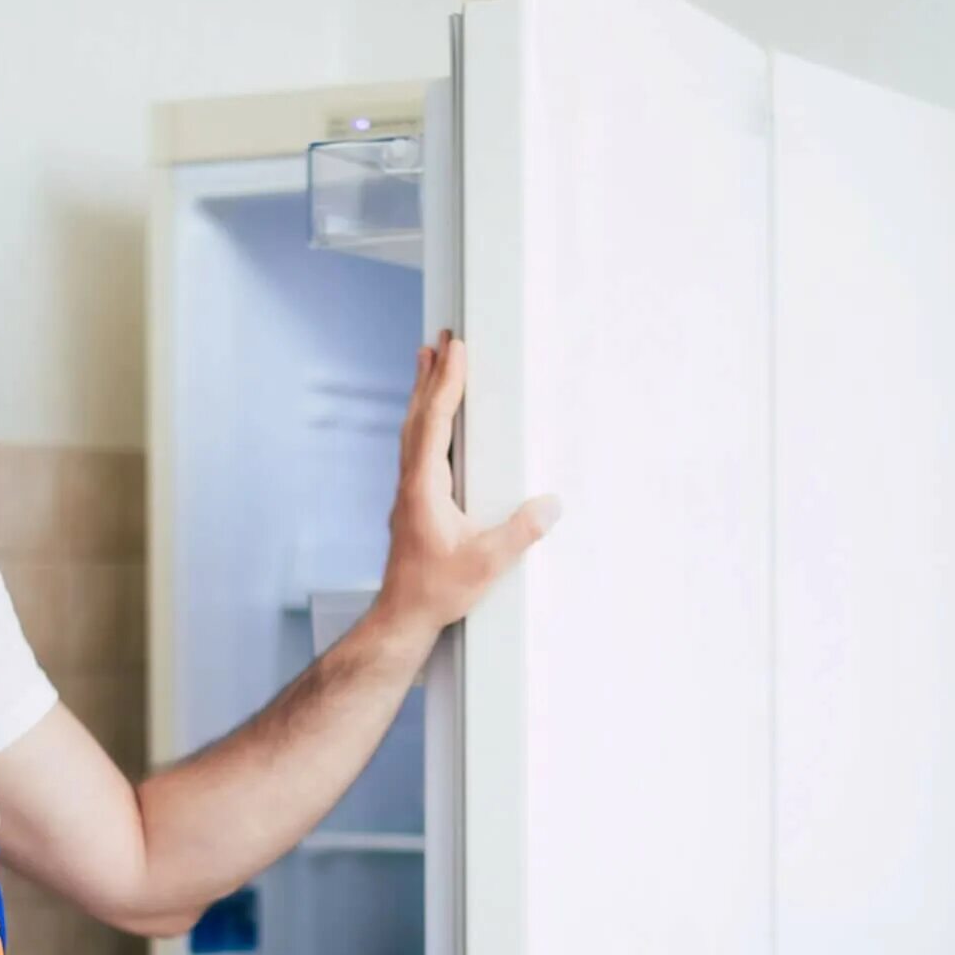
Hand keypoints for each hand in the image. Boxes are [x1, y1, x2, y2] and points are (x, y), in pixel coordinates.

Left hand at [375, 331, 558, 636]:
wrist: (402, 616)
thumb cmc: (437, 591)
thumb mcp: (486, 563)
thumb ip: (520, 533)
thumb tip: (552, 506)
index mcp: (424, 487)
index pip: (435, 422)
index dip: (447, 382)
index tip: (456, 349)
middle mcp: (412, 482)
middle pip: (418, 415)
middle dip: (431, 374)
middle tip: (440, 338)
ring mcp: (409, 492)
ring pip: (413, 429)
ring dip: (422, 393)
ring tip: (427, 361)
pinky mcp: (413, 502)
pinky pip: (417, 447)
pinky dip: (424, 420)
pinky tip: (432, 420)